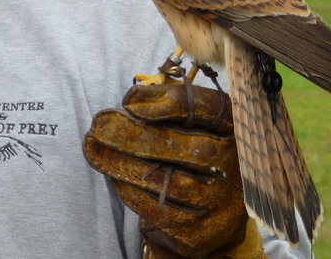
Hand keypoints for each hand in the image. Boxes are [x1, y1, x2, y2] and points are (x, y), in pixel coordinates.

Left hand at [83, 83, 261, 257]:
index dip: (167, 102)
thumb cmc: (196, 152)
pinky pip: (160, 212)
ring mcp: (222, 202)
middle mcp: (237, 166)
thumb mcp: (193, 125)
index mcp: (237, 129)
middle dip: (139, 134)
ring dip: (124, 162)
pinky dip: (131, 191)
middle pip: (191, 148)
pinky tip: (112, 174)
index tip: (128, 99)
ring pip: (171, 182)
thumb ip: (169, 107)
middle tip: (100, 124)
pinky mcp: (201, 232)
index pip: (208, 109)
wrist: (215, 210)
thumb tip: (133, 97)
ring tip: (93, 146)